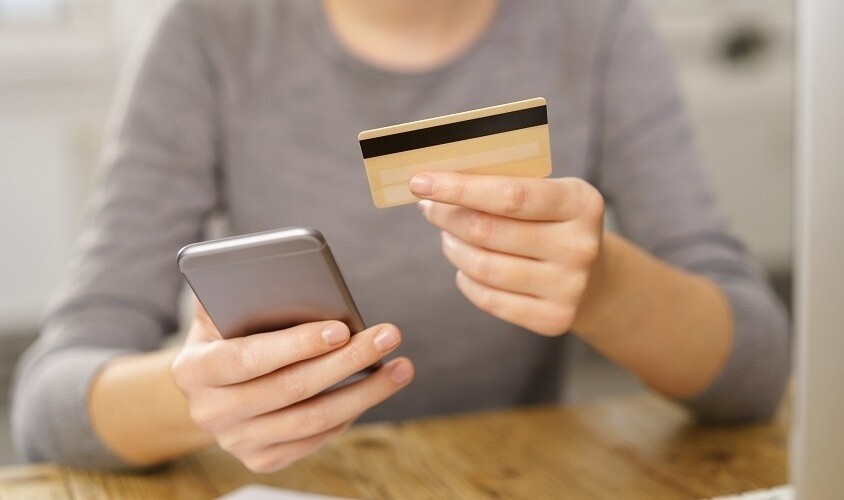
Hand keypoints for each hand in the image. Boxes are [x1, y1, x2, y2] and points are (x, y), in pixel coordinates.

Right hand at [171, 304, 413, 472]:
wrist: (209, 383)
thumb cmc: (226, 329)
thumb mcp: (220, 305)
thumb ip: (242, 288)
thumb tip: (292, 273)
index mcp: (194, 368)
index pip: (248, 357)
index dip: (296, 344)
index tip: (341, 328)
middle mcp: (210, 411)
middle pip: (291, 390)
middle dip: (347, 361)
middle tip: (387, 336)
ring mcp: (236, 441)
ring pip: (312, 420)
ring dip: (364, 393)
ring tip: (401, 367)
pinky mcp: (261, 459)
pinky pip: (315, 439)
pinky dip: (349, 413)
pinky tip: (375, 388)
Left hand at [411, 172, 604, 335]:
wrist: (597, 277)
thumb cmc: (554, 222)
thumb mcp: (547, 191)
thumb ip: (503, 183)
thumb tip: (436, 180)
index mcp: (580, 203)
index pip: (509, 195)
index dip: (459, 188)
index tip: (420, 182)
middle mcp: (580, 246)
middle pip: (489, 231)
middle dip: (447, 216)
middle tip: (429, 207)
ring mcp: (569, 287)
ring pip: (483, 267)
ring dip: (453, 247)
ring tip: (447, 237)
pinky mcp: (554, 319)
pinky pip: (489, 298)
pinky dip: (466, 279)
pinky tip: (465, 266)